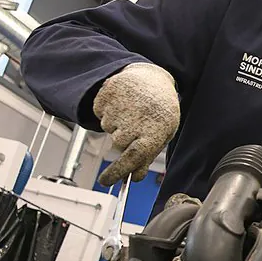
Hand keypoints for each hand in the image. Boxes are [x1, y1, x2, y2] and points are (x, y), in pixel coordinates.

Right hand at [93, 63, 179, 185]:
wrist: (151, 79)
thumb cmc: (159, 110)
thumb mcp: (162, 134)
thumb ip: (148, 156)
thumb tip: (136, 177)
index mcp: (155, 130)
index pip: (133, 157)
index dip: (118, 171)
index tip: (105, 181)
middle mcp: (137, 119)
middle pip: (118, 144)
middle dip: (122, 141)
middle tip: (134, 128)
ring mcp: (120, 105)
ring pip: (108, 128)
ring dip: (116, 124)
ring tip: (132, 112)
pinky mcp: (107, 94)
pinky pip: (99, 113)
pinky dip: (107, 112)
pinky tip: (122, 104)